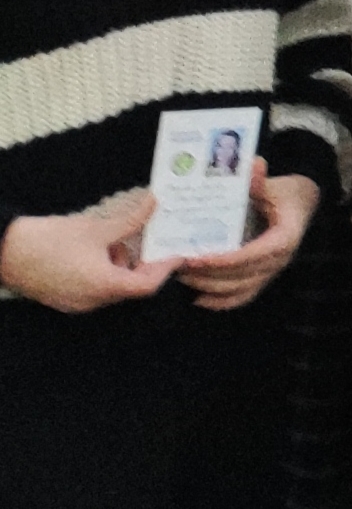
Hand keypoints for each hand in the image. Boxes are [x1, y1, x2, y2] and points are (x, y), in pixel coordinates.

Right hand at [0, 191, 178, 313]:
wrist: (2, 251)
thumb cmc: (48, 240)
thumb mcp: (95, 228)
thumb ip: (130, 221)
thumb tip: (154, 204)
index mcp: (103, 286)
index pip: (146, 285)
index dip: (164, 269)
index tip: (176, 254)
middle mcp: (92, 301)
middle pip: (130, 288)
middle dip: (144, 265)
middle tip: (153, 242)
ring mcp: (76, 303)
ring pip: (112, 288)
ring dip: (122, 266)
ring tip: (121, 240)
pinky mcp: (64, 299)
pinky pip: (94, 289)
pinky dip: (104, 272)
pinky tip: (99, 249)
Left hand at [177, 165, 317, 309]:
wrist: (299, 205)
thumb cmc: (284, 193)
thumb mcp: (274, 184)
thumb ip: (259, 180)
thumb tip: (254, 164)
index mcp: (285, 238)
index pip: (254, 256)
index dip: (226, 261)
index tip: (198, 257)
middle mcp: (280, 260)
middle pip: (243, 276)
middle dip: (209, 274)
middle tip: (178, 264)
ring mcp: (271, 271)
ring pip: (239, 289)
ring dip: (209, 286)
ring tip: (182, 276)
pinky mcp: (263, 277)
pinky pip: (242, 297)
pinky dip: (220, 301)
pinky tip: (197, 297)